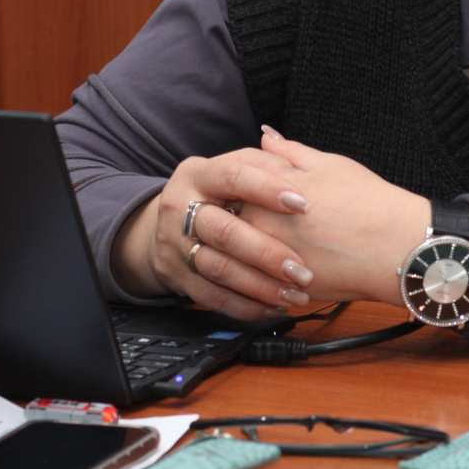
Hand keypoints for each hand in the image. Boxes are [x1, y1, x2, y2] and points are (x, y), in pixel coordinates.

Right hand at [111, 148, 317, 320]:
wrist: (164, 225)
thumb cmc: (214, 193)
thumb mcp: (231, 167)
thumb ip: (264, 162)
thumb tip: (296, 160)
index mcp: (197, 175)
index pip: (233, 176)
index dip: (267, 189)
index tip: (304, 205)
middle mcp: (180, 209)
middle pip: (224, 232)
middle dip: (267, 253)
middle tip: (302, 270)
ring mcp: (175, 246)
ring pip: (220, 270)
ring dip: (261, 286)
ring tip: (297, 294)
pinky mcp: (178, 277)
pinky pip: (213, 297)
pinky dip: (246, 306)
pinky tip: (275, 307)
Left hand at [236, 126, 432, 303]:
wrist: (395, 247)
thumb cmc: (367, 202)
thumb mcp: (328, 165)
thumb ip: (289, 152)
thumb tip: (266, 137)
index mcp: (264, 194)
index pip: (230, 187)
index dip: (235, 186)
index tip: (243, 188)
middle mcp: (259, 229)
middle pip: (228, 224)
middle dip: (233, 220)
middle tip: (252, 218)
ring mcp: (268, 264)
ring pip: (238, 259)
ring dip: (242, 254)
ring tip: (262, 248)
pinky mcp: (283, 290)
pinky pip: (259, 285)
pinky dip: (261, 278)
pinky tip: (275, 272)